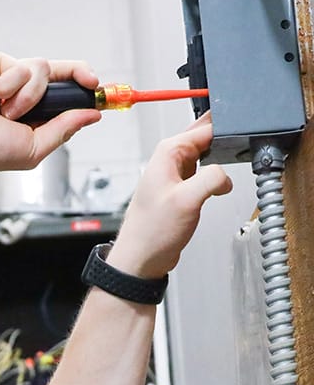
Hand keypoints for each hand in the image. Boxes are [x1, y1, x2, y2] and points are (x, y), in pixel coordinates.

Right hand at [0, 49, 100, 170]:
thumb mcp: (31, 149)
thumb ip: (63, 130)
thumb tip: (92, 115)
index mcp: (31, 121)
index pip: (65, 102)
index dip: (86, 95)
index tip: (104, 94)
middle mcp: (23, 98)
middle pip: (64, 77)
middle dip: (80, 77)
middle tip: (92, 82)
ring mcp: (10, 78)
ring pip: (45, 72)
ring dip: (30, 95)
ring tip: (5, 111)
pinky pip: (25, 65)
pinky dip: (12, 83)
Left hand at [109, 113, 232, 278]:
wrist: (142, 258)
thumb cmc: (152, 231)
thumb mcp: (187, 200)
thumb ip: (211, 178)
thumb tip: (226, 175)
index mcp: (168, 152)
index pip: (205, 126)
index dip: (227, 130)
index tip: (243, 140)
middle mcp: (169, 159)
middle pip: (206, 136)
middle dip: (225, 142)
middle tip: (238, 155)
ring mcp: (175, 174)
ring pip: (207, 154)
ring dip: (221, 160)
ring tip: (227, 173)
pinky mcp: (181, 188)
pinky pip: (204, 172)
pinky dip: (215, 177)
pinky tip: (220, 188)